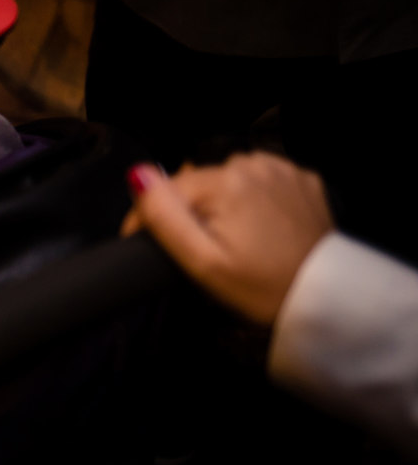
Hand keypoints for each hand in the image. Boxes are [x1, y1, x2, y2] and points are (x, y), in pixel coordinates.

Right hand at [122, 152, 333, 324]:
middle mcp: (254, 164)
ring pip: (227, 179)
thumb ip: (165, 217)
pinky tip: (258, 228)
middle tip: (200, 250)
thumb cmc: (261, 288)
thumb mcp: (203, 263)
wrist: (325, 300)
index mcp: (226, 182)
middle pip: (198, 182)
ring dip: (221, 203)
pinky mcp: (300, 180)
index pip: (167, 187)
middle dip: (190, 210)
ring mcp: (281, 170)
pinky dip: (251, 199)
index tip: (140, 242)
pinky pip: (259, 181)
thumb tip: (138, 174)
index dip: (148, 215)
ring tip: (233, 240)